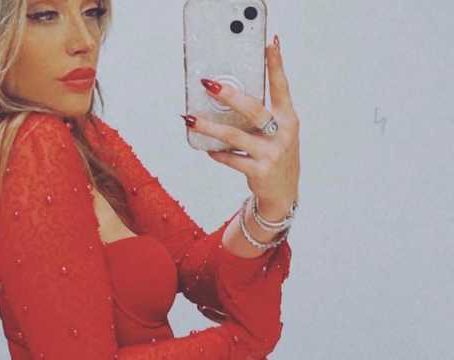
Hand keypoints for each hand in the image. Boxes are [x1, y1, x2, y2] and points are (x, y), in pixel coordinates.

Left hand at [182, 35, 299, 213]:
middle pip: (253, 109)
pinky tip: (208, 149)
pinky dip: (218, 153)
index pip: (281, 87)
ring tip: (191, 119)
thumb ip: (262, 115)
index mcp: (289, 119)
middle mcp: (282, 133)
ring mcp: (272, 153)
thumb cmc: (276, 155)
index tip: (270, 44)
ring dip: (210, 127)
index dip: (276, 66)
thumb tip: (227, 94)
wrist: (283, 193)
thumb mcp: (277, 133)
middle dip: (230, 96)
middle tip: (210, 85)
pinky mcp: (259, 171)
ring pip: (235, 136)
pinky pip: (232, 158)